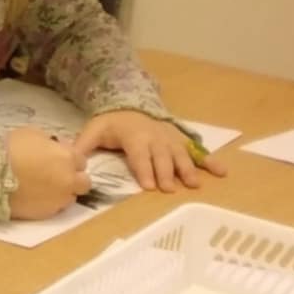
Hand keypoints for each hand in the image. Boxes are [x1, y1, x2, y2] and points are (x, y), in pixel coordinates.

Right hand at [6, 127, 90, 218]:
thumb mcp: (32, 134)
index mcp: (67, 157)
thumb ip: (51, 143)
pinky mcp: (45, 214)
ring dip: (62, 192)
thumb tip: (56, 148)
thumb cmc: (9, 148)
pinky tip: (34, 197)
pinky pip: (54, 208)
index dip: (70, 160)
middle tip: (58, 176)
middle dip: (74, 179)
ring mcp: (58, 199)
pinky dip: (48, 203)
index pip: (81, 160)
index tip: (58, 160)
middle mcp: (68, 180)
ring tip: (44, 188)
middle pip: (84, 183)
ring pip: (70, 198)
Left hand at [73, 111, 222, 193]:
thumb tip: (72, 161)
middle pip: (162, 157)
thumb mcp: (94, 130)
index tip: (149, 185)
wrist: (131, 104)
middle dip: (166, 172)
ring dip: (187, 169)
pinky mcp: (180, 140)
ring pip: (181, 154)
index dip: (144, 169)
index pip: (139, 154)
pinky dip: (209, 160)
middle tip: (169, 189)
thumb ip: (83, 146)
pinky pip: (196, 150)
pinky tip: (221, 172)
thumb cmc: (112, 123)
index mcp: (134, 135)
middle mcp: (155, 137)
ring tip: (194, 184)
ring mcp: (170, 138)